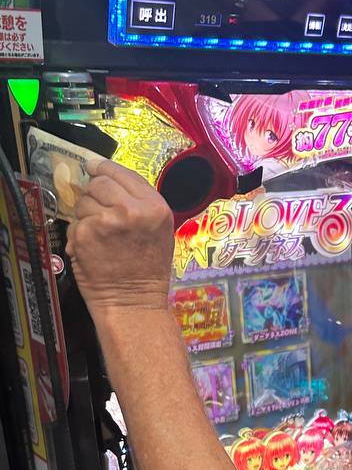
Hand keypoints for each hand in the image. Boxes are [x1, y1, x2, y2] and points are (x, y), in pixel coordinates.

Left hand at [66, 161, 174, 316]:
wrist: (134, 302)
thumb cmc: (147, 271)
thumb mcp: (158, 230)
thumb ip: (139, 204)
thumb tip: (105, 179)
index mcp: (154, 207)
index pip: (121, 172)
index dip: (103, 168)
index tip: (93, 167)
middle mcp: (132, 210)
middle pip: (99, 183)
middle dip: (95, 194)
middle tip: (100, 213)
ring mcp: (106, 221)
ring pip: (83, 201)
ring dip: (86, 215)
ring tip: (101, 237)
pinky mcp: (85, 234)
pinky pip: (75, 223)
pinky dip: (79, 234)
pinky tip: (92, 249)